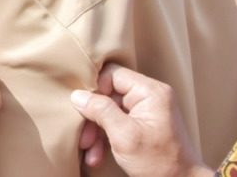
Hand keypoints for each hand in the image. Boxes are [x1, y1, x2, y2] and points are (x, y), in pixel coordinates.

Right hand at [70, 64, 209, 176]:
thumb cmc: (159, 162)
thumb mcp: (124, 136)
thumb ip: (100, 111)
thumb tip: (77, 95)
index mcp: (150, 92)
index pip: (112, 74)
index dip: (94, 90)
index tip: (82, 110)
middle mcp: (150, 96)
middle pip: (109, 95)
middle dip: (93, 118)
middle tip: (84, 139)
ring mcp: (147, 110)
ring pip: (110, 111)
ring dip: (97, 131)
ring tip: (90, 152)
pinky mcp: (144, 123)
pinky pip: (118, 122)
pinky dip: (107, 136)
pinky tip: (98, 154)